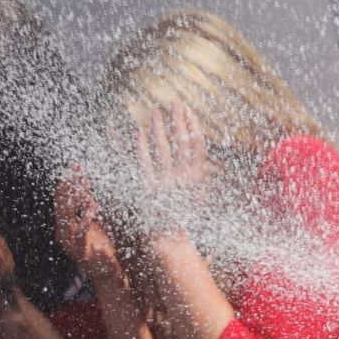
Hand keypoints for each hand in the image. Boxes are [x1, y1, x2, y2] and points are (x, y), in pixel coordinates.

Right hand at [54, 167, 123, 286]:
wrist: (108, 273)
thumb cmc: (102, 246)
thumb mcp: (94, 221)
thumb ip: (88, 205)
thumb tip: (85, 186)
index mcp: (65, 223)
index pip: (62, 198)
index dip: (68, 181)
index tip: (75, 166)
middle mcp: (63, 232)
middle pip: (61, 204)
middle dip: (69, 185)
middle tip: (75, 170)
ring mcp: (69, 242)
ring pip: (66, 217)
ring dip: (74, 200)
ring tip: (82, 186)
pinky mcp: (80, 251)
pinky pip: (81, 233)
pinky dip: (86, 219)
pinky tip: (94, 207)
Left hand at [135, 102, 207, 236]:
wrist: (168, 236)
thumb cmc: (182, 213)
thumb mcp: (197, 194)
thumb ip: (199, 174)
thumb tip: (200, 152)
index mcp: (197, 178)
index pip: (197, 146)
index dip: (193, 127)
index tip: (188, 111)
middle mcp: (183, 178)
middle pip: (181, 143)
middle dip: (178, 121)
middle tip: (174, 103)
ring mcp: (165, 183)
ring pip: (163, 150)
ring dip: (160, 129)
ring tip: (156, 111)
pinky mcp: (148, 188)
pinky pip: (144, 164)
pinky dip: (141, 147)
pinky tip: (139, 132)